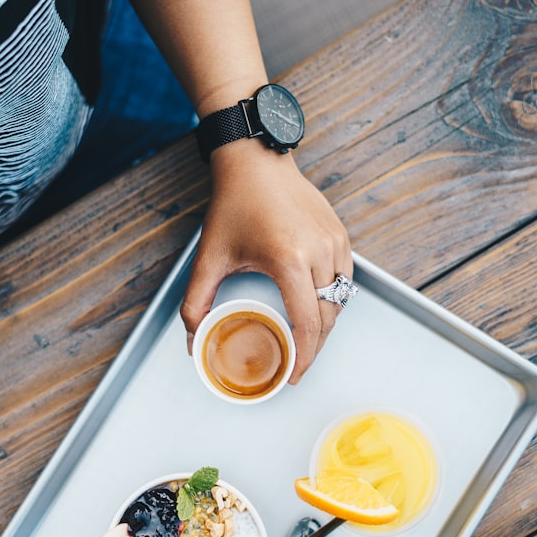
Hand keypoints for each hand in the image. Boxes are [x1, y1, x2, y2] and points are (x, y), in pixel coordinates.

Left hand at [180, 142, 351, 383]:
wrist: (255, 162)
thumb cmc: (234, 205)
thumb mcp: (209, 256)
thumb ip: (195, 302)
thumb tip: (192, 341)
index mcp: (289, 260)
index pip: (308, 323)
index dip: (304, 357)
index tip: (293, 375)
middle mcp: (319, 252)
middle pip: (328, 318)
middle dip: (314, 348)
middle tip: (298, 364)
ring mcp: (334, 242)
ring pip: (340, 300)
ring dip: (326, 325)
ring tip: (306, 341)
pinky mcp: (340, 235)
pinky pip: (344, 279)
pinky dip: (333, 300)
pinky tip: (315, 308)